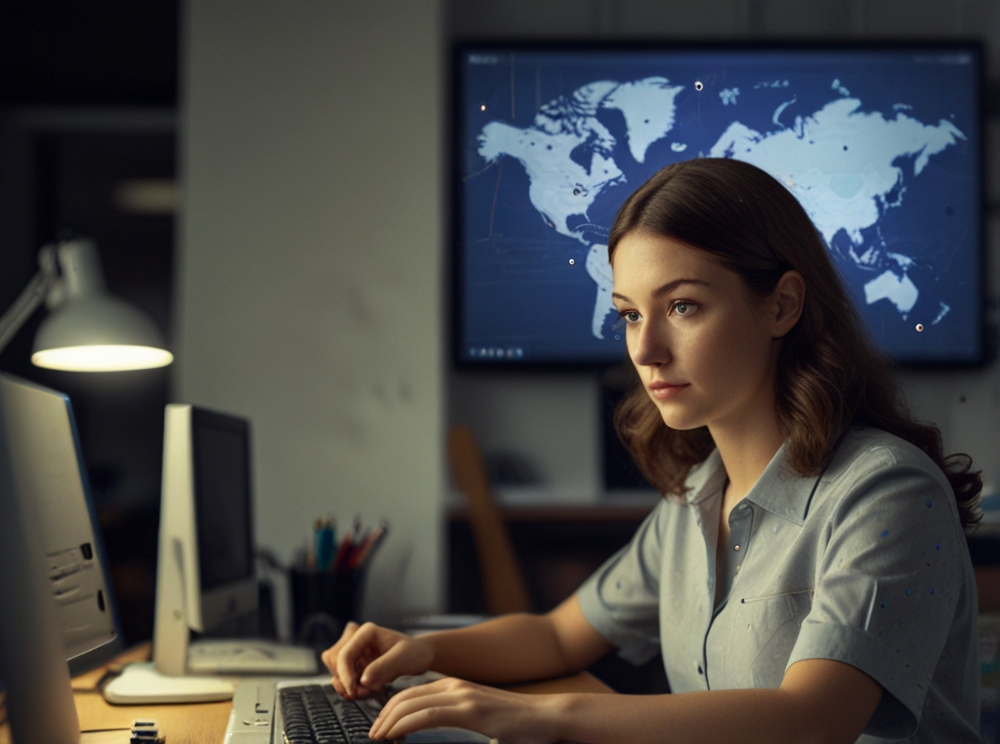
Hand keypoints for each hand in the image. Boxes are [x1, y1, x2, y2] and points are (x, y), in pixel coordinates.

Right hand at [320, 621, 433, 698]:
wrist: (419, 657)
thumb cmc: (414, 653)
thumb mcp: (403, 658)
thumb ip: (383, 668)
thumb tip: (363, 681)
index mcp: (367, 632)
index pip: (344, 654)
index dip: (345, 675)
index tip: (353, 692)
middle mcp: (356, 639)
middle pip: (333, 662)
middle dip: (345, 680)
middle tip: (363, 692)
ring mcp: (355, 652)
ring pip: (336, 672)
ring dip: (348, 686)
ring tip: (368, 691)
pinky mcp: (355, 665)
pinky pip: (344, 679)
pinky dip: (353, 689)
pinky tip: (368, 690)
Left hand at [368, 677, 556, 743]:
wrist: (546, 716)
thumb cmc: (516, 721)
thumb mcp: (478, 715)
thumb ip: (456, 715)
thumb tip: (436, 725)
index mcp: (455, 686)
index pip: (411, 694)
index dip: (389, 711)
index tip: (379, 729)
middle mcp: (454, 685)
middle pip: (405, 697)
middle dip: (382, 716)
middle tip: (372, 735)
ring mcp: (462, 695)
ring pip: (411, 704)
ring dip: (388, 722)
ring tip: (378, 738)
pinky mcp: (469, 710)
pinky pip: (427, 715)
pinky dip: (404, 725)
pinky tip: (394, 735)